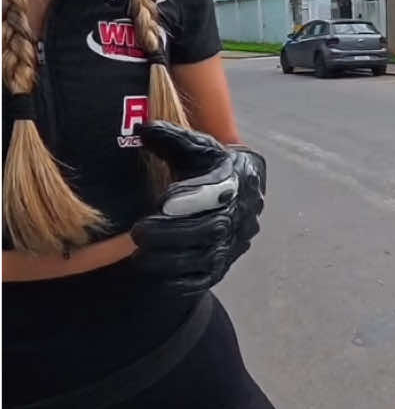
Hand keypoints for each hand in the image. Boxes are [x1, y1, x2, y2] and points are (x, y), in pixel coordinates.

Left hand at [130, 121, 265, 295]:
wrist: (244, 189)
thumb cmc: (211, 166)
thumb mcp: (196, 147)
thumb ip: (171, 138)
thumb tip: (142, 128)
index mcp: (235, 180)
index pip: (218, 191)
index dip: (194, 198)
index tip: (165, 200)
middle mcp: (240, 214)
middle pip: (211, 229)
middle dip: (173, 233)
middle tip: (138, 232)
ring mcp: (235, 243)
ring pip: (208, 257)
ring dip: (171, 258)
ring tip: (138, 254)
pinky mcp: (226, 265)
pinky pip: (206, 278)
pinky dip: (181, 280)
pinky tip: (155, 275)